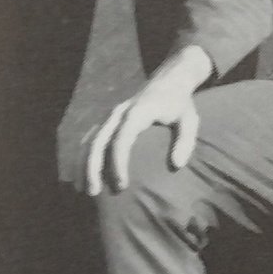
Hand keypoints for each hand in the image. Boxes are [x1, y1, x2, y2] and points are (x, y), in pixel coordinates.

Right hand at [83, 48, 214, 195]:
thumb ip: (185, 141)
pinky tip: (82, 175)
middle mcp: (119, 112)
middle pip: (98, 141)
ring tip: (82, 189)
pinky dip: (83, 157)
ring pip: (89, 140)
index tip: (121, 184)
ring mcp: (110, 115)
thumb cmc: (180, 104)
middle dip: (92, 167)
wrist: (169, 81)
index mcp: (138, 112)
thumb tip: (177, 165)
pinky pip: (89, 138)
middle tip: (94, 192)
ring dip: (83, 165)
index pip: (122, 139)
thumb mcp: (189, 119)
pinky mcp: (106, 119)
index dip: (118, 162)